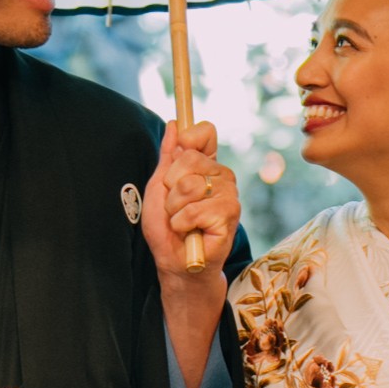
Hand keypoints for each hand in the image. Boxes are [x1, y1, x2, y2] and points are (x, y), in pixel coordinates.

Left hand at [140, 120, 240, 282]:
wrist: (175, 263)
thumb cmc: (167, 229)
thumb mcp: (158, 188)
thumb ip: (167, 157)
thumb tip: (173, 124)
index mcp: (206, 165)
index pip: (205, 132)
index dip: (188, 139)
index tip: (176, 157)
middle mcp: (221, 175)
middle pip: (189, 158)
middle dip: (170, 187)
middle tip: (175, 207)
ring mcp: (229, 194)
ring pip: (190, 185)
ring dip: (175, 209)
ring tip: (182, 222)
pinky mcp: (230, 214)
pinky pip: (194, 209)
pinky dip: (182, 224)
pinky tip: (190, 232)